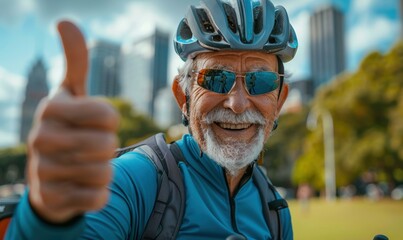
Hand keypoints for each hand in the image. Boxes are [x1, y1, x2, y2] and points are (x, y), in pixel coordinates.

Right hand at [27, 21, 118, 222]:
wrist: (48, 176)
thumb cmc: (67, 128)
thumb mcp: (70, 94)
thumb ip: (74, 62)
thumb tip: (65, 21)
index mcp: (50, 109)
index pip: (108, 115)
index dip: (110, 120)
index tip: (96, 122)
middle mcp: (40, 139)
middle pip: (107, 144)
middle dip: (107, 146)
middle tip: (90, 146)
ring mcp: (43, 171)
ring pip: (104, 172)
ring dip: (103, 169)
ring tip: (84, 165)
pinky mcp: (52, 199)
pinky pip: (97, 197)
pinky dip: (98, 192)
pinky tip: (81, 186)